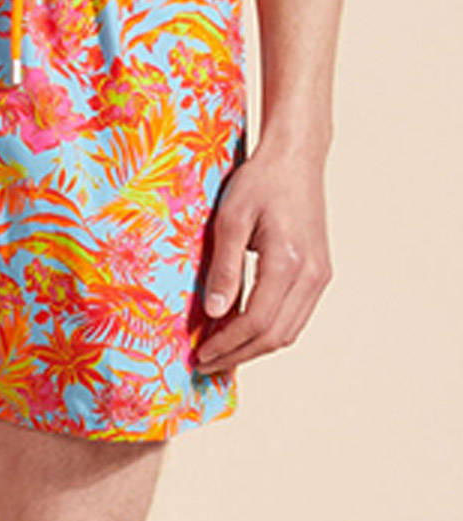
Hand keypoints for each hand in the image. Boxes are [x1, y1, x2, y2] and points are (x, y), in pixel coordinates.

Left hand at [193, 141, 332, 374]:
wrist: (296, 157)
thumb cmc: (259, 181)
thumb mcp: (231, 219)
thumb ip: (225, 267)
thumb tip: (214, 312)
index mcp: (288, 262)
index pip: (256, 321)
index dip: (227, 344)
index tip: (199, 355)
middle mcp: (312, 275)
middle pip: (276, 336)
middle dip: (238, 354)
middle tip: (205, 363)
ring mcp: (320, 275)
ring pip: (289, 331)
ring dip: (254, 347)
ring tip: (220, 353)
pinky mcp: (319, 272)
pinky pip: (295, 315)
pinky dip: (269, 330)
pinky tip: (242, 330)